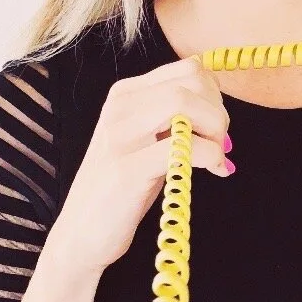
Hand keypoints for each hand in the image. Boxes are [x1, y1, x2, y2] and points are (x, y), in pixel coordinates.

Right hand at [55, 55, 232, 276]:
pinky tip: (215, 171)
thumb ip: (172, 117)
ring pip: (186, 104)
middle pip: (191, 82)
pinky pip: (185, 146)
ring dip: (216, 131)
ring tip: (216, 158)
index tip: (215, 126)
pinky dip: (212, 156)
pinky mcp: (127, 170)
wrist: (81, 233)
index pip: (188, 68)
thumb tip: (219, 106)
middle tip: (220, 144)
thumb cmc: (122, 188)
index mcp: (126, 94)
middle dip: (219, 112)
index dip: (215, 95)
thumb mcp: (145, 140)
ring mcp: (120, 136)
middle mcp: (120, 107)